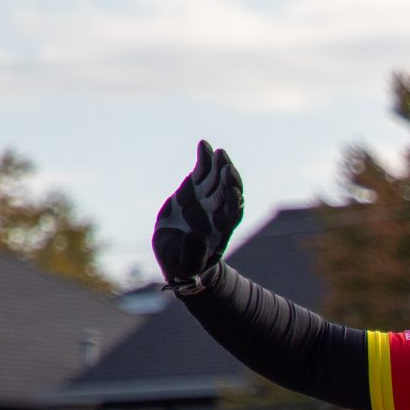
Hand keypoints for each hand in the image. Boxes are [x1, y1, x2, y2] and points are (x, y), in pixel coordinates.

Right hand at [152, 139, 244, 287]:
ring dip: (219, 165)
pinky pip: (202, 173)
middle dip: (228, 180)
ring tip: (217, 151)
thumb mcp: (185, 264)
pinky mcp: (194, 191)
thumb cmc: (184, 264)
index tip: (233, 191)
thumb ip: (192, 252)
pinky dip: (204, 160)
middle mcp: (217, 213)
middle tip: (225, 165)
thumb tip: (196, 236)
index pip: (232, 214)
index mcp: (219, 231)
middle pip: (228, 194)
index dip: (233, 202)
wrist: (176, 256)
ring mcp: (206, 200)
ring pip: (217, 180)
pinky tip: (203, 145)